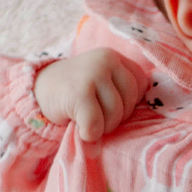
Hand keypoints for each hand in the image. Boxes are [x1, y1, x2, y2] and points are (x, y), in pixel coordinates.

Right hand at [34, 49, 149, 140]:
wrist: (36, 92)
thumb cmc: (75, 93)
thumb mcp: (102, 83)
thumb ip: (123, 90)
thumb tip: (155, 119)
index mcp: (115, 57)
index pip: (141, 86)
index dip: (128, 103)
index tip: (107, 104)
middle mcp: (106, 60)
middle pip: (130, 103)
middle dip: (115, 118)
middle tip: (94, 115)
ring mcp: (93, 74)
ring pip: (115, 116)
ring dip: (101, 128)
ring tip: (85, 119)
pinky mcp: (79, 93)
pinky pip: (96, 124)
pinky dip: (88, 134)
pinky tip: (79, 128)